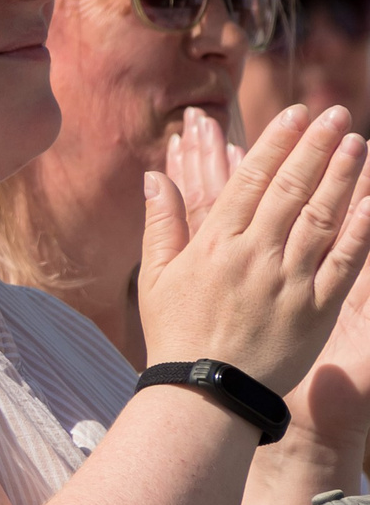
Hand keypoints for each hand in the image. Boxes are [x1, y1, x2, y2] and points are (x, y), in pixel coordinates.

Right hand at [141, 105, 369, 393]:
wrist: (205, 391)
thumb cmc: (176, 333)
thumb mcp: (156, 276)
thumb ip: (162, 222)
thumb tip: (156, 175)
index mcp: (215, 244)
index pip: (250, 180)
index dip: (275, 144)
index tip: (294, 114)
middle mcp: (254, 256)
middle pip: (290, 189)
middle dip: (315, 147)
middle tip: (336, 113)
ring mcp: (288, 282)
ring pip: (320, 217)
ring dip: (342, 177)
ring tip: (358, 143)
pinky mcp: (316, 310)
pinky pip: (343, 263)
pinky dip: (358, 229)